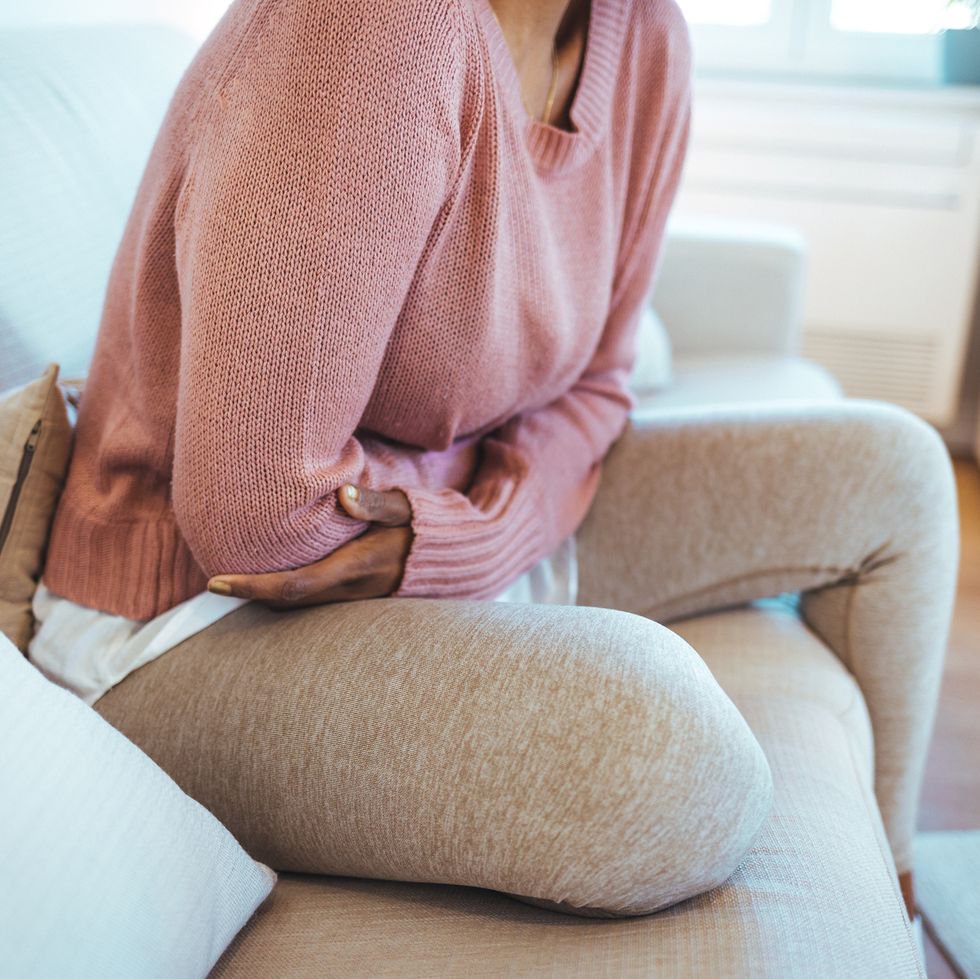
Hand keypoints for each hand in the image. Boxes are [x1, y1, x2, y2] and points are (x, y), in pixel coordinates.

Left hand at [206, 485, 412, 608]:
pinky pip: (312, 601)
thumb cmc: (425, 528)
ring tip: (234, 577)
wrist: (454, 560)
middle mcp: (350, 591)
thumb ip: (375, 502)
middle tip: (214, 580)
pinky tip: (273, 574)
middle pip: (287, 602)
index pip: (293, 586)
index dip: (252, 587)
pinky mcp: (355, 598)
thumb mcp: (405, 508)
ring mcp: (353, 599)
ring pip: (298, 605)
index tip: (216, 582)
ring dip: (266, 595)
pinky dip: (286, 592)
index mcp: (355, 567)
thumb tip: (342, 493)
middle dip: (249, 594)